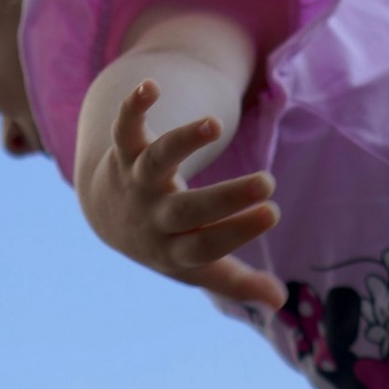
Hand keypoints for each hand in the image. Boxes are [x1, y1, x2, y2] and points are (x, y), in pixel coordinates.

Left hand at [77, 82, 284, 305]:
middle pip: (187, 211)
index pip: (206, 247)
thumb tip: (280, 302)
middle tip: (267, 182)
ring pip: (157, 162)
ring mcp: (138, 182)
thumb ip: (237, 283)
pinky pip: (125, 128)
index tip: (272, 213)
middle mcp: (154, 216)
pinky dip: (133, 108)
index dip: (237, 232)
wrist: (108, 216)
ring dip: (182, 143)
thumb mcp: (198, 267)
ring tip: (215, 125)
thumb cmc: (169, 242)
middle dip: (226, 198)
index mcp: (176, 249)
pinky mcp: (126, 150)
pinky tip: (150, 87)